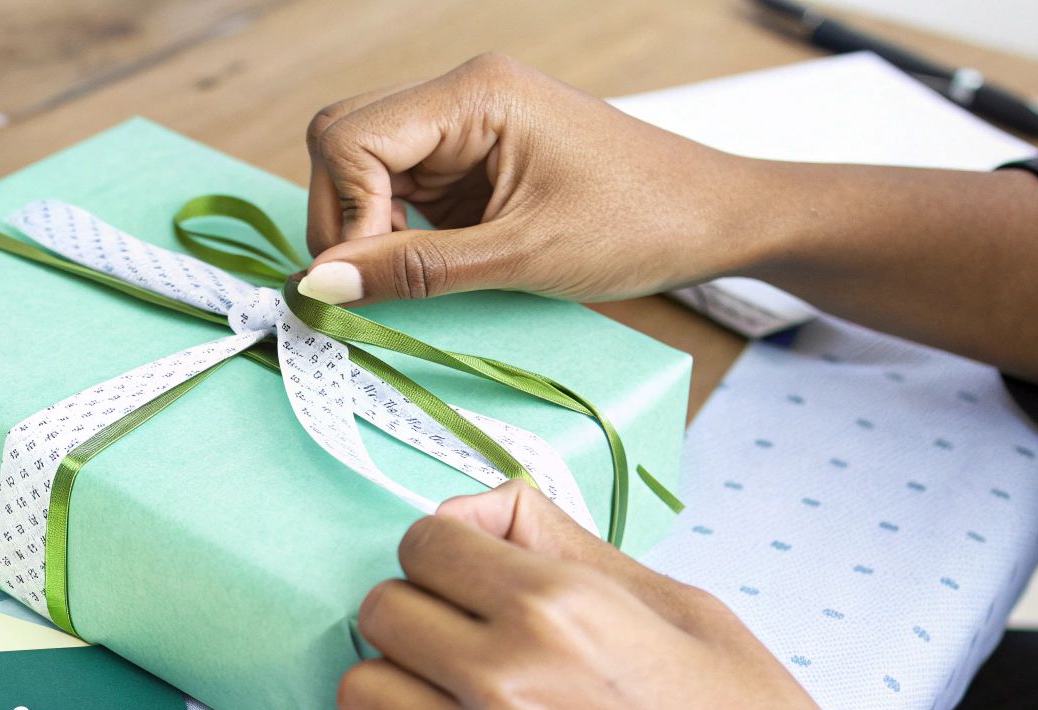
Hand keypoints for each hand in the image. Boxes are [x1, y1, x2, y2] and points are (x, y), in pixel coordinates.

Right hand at [298, 54, 769, 304]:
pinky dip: (397, 235)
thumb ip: (415, 269)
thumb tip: (321, 285)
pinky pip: (403, 191)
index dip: (343, 213)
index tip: (359, 282)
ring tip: (411, 280)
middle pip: (344, 143)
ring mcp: (466, 127)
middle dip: (344, 220)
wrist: (716, 220)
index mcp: (475, 94)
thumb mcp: (521, 257)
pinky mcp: (475, 161)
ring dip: (369, 230)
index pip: (350, 137)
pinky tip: (429, 269)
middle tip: (375, 286)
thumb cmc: (641, 223)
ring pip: (366, 170)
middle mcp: (462, 96)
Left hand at [338, 481, 876, 709]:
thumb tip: (481, 513)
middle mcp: (505, 679)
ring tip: (455, 688)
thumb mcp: (671, 596)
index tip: (474, 568)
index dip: (448, 547)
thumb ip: (561, 543)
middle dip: (419, 605)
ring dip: (401, 680)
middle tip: (468, 627)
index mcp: (556, 605)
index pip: (422, 541)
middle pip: (380, 610)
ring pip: (362, 692)